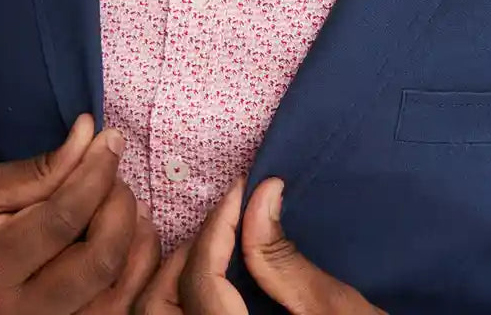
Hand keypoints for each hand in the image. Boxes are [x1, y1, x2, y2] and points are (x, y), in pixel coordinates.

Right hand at [0, 113, 160, 313]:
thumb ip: (36, 171)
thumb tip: (89, 134)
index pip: (60, 221)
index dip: (94, 174)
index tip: (110, 139)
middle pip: (98, 262)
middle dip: (118, 206)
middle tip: (113, 174)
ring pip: (116, 294)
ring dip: (134, 238)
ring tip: (124, 202)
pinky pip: (117, 311)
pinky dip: (135, 270)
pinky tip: (129, 236)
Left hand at [134, 176, 385, 313]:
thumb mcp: (333, 313)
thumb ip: (283, 259)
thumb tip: (261, 193)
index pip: (198, 282)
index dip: (218, 226)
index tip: (243, 189)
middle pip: (156, 310)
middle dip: (185, 256)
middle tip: (226, 220)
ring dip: (175, 281)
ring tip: (217, 248)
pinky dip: (182, 306)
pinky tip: (213, 283)